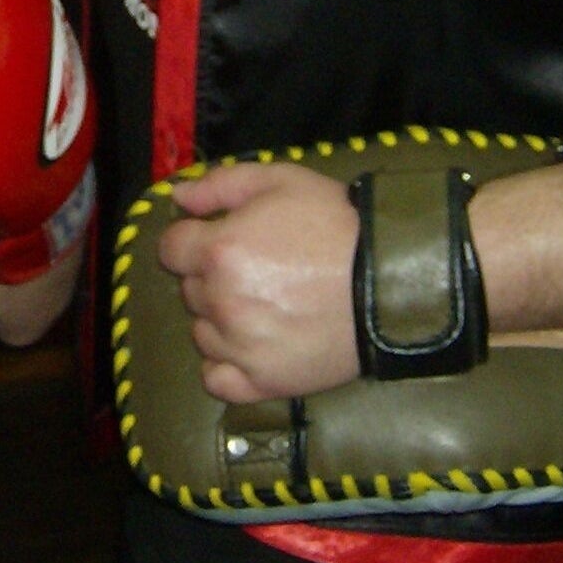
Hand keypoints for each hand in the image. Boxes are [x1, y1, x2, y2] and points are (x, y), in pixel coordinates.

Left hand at [157, 162, 362, 402]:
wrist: (392, 279)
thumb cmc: (337, 224)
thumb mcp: (281, 180)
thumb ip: (220, 184)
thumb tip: (177, 195)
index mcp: (218, 251)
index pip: (170, 249)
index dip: (192, 239)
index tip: (220, 238)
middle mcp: (221, 302)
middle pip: (189, 290)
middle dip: (211, 276)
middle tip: (257, 268)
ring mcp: (240, 347)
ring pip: (202, 333)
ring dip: (220, 318)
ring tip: (264, 305)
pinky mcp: (264, 382)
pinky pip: (217, 379)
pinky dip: (225, 364)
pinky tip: (247, 347)